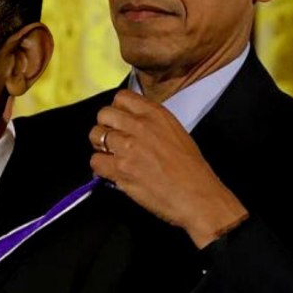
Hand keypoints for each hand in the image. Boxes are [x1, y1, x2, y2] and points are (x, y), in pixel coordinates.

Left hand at [89, 90, 247, 248]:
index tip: (119, 122)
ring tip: (112, 158)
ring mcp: (127, 146)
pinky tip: (113, 173)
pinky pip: (95, 161)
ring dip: (101, 147)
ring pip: (95, 135)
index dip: (116, 110)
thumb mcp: (175, 132)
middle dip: (105, 127)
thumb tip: (130, 126)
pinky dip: (100, 168)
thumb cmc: (191, 169)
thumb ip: (151, 124)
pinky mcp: (120, 168)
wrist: (197, 196)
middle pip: (103, 114)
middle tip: (113, 141)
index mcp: (155, 114)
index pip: (121, 97)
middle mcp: (139, 125)